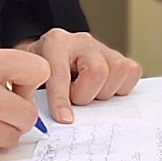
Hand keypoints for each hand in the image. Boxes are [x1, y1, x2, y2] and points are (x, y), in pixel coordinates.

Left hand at [18, 28, 144, 124]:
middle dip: (86, 94)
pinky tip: (103, 90)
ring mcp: (101, 47)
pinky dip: (120, 87)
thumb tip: (51, 119)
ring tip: (88, 94)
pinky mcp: (117, 55)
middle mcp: (81, 41)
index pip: (60, 73)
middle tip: (75, 100)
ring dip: (104, 92)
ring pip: (118, 70)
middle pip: (98, 70)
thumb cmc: (40, 70)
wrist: (48, 54)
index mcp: (55, 43)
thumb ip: (35, 96)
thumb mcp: (30, 79)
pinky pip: (131, 71)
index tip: (64, 119)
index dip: (61, 99)